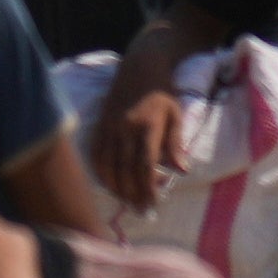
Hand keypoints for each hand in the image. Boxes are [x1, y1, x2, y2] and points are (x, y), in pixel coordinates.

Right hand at [91, 82, 189, 213]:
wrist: (140, 67)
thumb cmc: (162, 93)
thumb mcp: (176, 114)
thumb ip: (176, 143)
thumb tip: (181, 171)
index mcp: (148, 126)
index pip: (145, 165)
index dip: (147, 187)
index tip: (153, 203)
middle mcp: (126, 128)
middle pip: (126, 170)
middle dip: (133, 193)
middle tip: (140, 210)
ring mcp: (110, 127)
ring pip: (108, 165)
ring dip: (116, 188)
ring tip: (126, 202)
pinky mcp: (100, 125)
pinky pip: (96, 155)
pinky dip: (101, 173)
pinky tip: (109, 185)